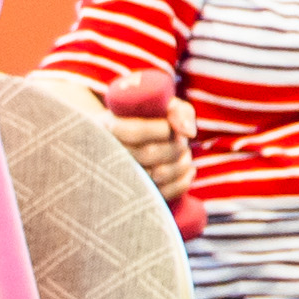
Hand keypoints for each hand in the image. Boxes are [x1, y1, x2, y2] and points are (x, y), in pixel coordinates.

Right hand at [60, 67, 190, 199]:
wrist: (127, 136)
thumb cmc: (147, 116)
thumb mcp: (160, 104)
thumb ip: (177, 111)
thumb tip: (189, 133)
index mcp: (110, 127)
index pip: (136, 132)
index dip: (163, 130)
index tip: (172, 128)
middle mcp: (110, 153)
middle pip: (149, 154)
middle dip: (176, 146)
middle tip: (182, 141)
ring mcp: (121, 177)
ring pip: (158, 175)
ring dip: (182, 163)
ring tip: (185, 153)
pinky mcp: (136, 195)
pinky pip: (162, 194)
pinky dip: (183, 182)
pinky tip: (188, 170)